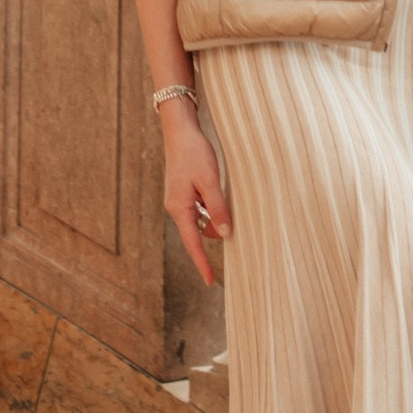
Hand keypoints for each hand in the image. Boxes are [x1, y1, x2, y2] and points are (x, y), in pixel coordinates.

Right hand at [159, 102, 232, 285]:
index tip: (210, 281)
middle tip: (235, 234)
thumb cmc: (194, 153)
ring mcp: (179, 199)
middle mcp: (176, 207)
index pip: (192, 243)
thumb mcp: (210, 181)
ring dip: (214, 218)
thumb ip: (217, 208)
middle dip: (214, 235)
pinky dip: (210, 208)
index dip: (202, 263)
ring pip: (200, 219)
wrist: (180, 130)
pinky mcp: (183, 192)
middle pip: (197, 232)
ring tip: (227, 202)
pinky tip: (219, 195)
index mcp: (179, 208)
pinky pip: (199, 208)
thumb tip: (225, 233)